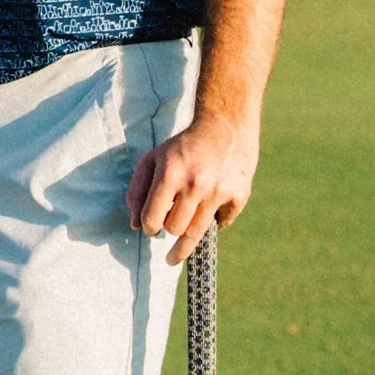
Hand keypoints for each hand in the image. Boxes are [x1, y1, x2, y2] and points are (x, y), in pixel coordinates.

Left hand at [128, 101, 259, 269]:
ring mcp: (220, 190)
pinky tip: (211, 208)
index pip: (152, 220)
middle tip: (169, 225)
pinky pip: (221, 223)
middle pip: (174, 230)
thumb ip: (137, 191)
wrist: (225, 125)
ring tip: (178, 249)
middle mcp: (195, 184)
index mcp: (170, 173)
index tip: (151, 227)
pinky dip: (214, 220)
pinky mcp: (239, 195)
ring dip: (186, 239)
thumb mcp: (153, 159)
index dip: (148, 227)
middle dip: (169, 229)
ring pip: (196, 233)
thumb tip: (135, 225)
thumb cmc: (183, 146)